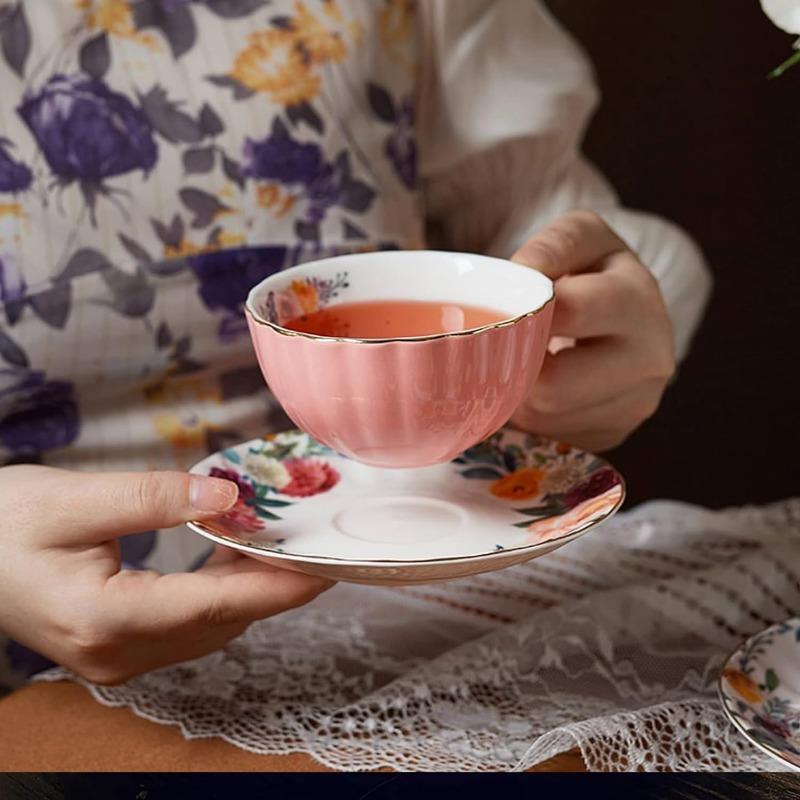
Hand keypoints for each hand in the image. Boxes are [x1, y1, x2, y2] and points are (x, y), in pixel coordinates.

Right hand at [0, 465, 332, 683]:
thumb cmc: (4, 522)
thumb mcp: (75, 497)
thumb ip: (155, 498)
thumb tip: (228, 497)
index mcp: (102, 618)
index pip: (212, 606)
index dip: (275, 586)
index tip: (324, 568)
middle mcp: (115, 653)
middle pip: (219, 621)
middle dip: (274, 585)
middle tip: (317, 544)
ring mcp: (116, 658)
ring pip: (209, 629)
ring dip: (250, 589)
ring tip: (283, 542)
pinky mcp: (119, 648)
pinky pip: (189, 626)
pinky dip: (221, 594)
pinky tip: (234, 555)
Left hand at [511, 210, 675, 451]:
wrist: (627, 316)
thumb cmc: (593, 272)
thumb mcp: (580, 239)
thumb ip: (552, 246)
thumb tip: (523, 273)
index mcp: (638, 302)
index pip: (570, 312)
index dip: (524, 313)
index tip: (501, 311)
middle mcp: (650, 360)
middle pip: (553, 385)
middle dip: (515, 367)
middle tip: (497, 349)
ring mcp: (636, 405)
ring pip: (546, 417)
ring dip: (517, 395)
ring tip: (517, 364)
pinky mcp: (615, 434)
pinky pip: (553, 437)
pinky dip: (531, 416)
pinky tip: (535, 388)